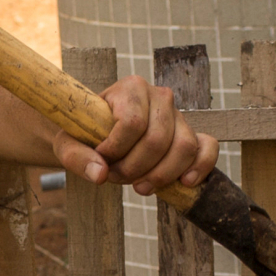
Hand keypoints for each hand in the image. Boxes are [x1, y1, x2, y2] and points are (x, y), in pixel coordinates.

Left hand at [52, 76, 220, 195]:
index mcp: (131, 88)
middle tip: (116, 177)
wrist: (99, 135)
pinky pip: (208, 148)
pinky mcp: (193, 134)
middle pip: (156, 140)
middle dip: (134, 169)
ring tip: (140, 186)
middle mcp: (160, 96)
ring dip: (160, 176)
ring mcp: (179, 115)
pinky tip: (184, 183)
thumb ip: (76, 157)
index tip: (102, 159)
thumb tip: (100, 174)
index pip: (132, 123)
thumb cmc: (84, 135)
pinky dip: (200, 167)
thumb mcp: (67, 143)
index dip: (116, 151)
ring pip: (183, 148)